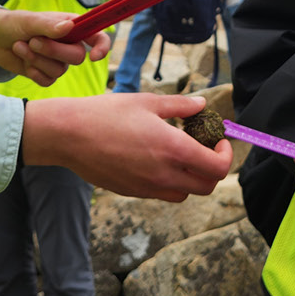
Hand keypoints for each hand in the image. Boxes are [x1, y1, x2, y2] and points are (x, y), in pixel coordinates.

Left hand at [0, 8, 110, 84]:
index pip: (97, 37)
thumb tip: (69, 27)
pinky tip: (23, 62)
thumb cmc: (15, 23)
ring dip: (37, 60)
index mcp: (72, 27)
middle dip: (53, 51)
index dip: (102, 47)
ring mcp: (58, 61)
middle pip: (77, 57)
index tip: (94, 56)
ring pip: (59, 71)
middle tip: (33, 42)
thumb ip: (49, 25)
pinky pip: (48, 81)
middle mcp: (69, 45)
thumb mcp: (30, 20)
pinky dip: (33, 72)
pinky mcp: (45, 73)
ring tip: (21, 46)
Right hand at [23, 94, 231, 200]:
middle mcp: (164, 174)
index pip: (218, 168)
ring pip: (184, 193)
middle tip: (205, 148)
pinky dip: (169, 182)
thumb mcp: (148, 102)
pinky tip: (156, 160)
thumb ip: (181, 106)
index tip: (219, 140)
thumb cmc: (107, 113)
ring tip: (180, 155)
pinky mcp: (131, 192)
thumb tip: (202, 104)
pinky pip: (161, 194)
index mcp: (174, 150)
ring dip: (191, 178)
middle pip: (207, 186)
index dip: (226, 155)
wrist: (68, 135)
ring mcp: (147, 187)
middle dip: (213, 169)